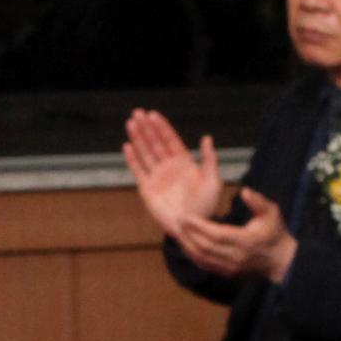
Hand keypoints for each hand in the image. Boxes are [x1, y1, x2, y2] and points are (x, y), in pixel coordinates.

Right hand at [122, 109, 222, 241]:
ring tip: (131, 123)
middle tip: (138, 112)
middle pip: (155, 143)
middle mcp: (169, 167)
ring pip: (145, 153)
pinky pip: (138, 171)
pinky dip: (132, 159)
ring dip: (138, 138)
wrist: (192, 228)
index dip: (162, 127)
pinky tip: (127, 146)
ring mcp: (157, 177)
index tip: (153, 114)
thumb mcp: (213, 181)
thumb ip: (209, 159)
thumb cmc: (206, 206)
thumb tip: (207, 137)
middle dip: (147, 128)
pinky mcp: (147, 189)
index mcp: (184, 163)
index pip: (170, 140)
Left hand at [172, 174, 298, 287]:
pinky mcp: (227, 273)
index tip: (187, 216)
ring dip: (187, 246)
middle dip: (189, 234)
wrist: (279, 261)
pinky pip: (205, 265)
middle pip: (205, 247)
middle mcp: (236, 256)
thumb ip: (258, 201)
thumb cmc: (275, 233)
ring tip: (178, 232)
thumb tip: (244, 191)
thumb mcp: (272, 213)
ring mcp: (231, 267)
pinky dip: (193, 255)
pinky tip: (186, 245)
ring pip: (202, 258)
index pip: (217, 234)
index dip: (199, 226)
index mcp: (246, 240)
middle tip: (177, 221)